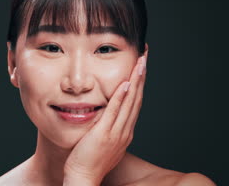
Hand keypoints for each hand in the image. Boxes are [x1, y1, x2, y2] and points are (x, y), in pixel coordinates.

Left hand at [63, 51, 147, 185]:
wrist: (83, 178)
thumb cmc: (88, 161)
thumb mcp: (102, 140)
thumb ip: (107, 126)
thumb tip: (105, 114)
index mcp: (125, 131)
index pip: (135, 102)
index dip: (139, 82)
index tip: (141, 66)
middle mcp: (125, 130)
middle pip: (137, 98)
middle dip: (142, 75)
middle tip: (145, 56)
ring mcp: (116, 132)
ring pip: (130, 102)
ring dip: (136, 81)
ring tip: (141, 62)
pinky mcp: (104, 134)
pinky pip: (114, 112)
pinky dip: (121, 97)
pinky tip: (125, 83)